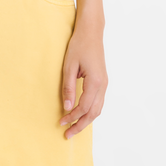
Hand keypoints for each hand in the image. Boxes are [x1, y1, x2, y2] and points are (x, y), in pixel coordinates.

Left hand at [59, 19, 107, 137]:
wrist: (91, 31)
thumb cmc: (79, 45)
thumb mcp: (69, 66)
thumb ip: (68, 87)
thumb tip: (67, 108)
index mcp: (95, 81)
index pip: (84, 107)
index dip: (72, 117)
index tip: (61, 122)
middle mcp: (103, 85)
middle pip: (94, 113)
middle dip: (80, 125)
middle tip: (68, 134)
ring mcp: (105, 83)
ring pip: (98, 109)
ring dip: (86, 120)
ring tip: (74, 127)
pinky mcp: (102, 81)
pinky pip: (98, 101)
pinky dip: (91, 111)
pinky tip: (81, 114)